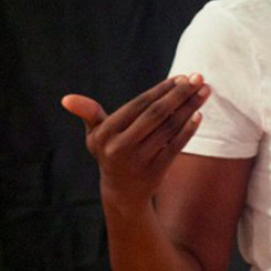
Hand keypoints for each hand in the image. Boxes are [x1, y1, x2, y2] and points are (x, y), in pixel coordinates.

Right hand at [61, 75, 211, 205]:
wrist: (121, 193)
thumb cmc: (110, 153)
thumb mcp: (95, 136)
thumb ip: (89, 113)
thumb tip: (67, 98)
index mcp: (106, 133)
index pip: (139, 105)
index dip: (162, 89)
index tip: (181, 77)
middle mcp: (120, 147)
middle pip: (157, 114)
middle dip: (181, 94)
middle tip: (199, 79)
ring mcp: (139, 160)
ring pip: (169, 128)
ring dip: (190, 108)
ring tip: (204, 92)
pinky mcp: (155, 171)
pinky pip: (175, 146)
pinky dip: (188, 130)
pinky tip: (198, 115)